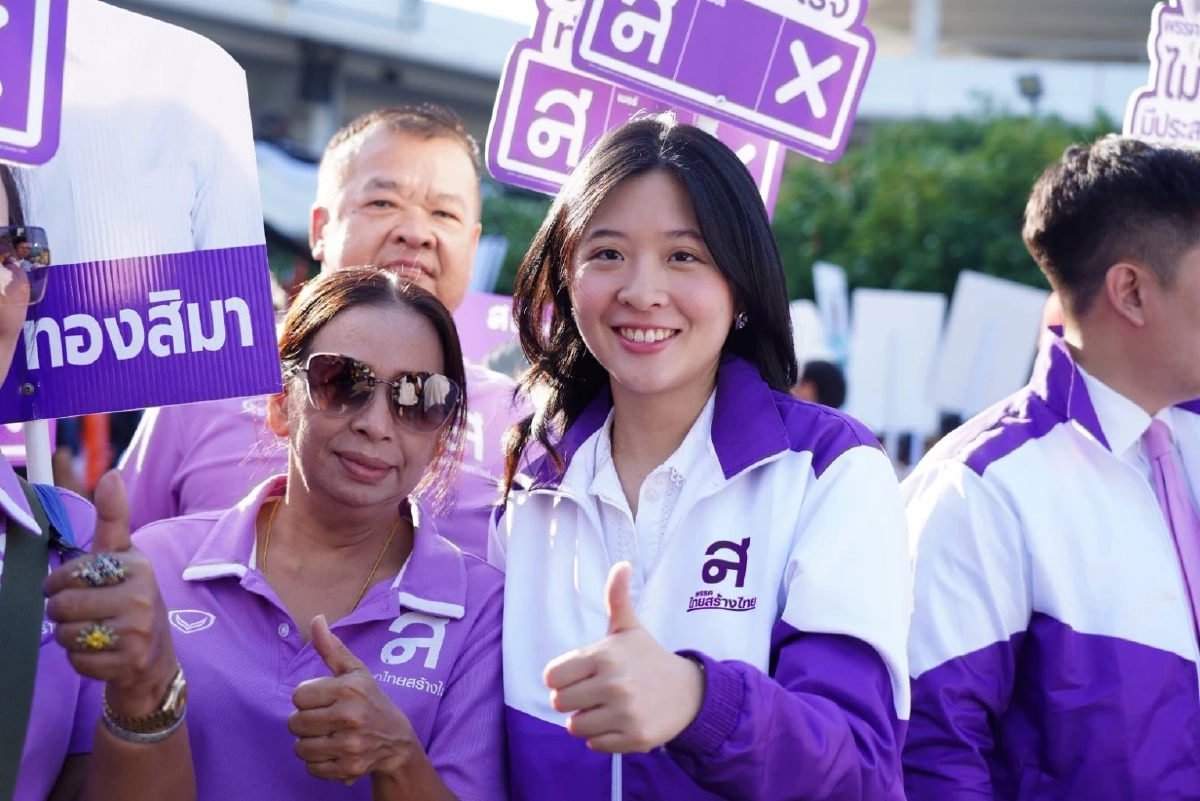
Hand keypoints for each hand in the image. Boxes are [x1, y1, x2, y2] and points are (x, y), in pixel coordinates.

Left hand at [44, 471, 177, 716]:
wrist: (154, 657)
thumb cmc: (130, 598)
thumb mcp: (125, 557)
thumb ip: (113, 518)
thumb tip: (112, 475)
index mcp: (138, 567)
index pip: (72, 573)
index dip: (60, 582)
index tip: (71, 585)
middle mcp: (143, 597)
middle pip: (64, 605)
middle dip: (62, 612)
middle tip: (82, 612)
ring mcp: (138, 631)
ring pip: (67, 635)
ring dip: (70, 637)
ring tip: (93, 632)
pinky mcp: (129, 662)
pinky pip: (78, 661)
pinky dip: (81, 660)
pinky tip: (101, 653)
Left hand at [289, 615, 420, 784]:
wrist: (397, 740)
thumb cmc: (371, 700)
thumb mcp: (355, 672)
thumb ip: (332, 648)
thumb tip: (316, 619)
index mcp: (349, 689)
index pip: (298, 696)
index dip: (306, 698)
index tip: (322, 700)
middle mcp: (350, 716)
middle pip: (295, 723)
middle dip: (304, 722)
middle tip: (323, 720)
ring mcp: (350, 745)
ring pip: (300, 748)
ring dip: (308, 744)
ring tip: (326, 736)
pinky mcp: (349, 768)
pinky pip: (311, 768)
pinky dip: (318, 763)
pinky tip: (333, 752)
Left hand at [544, 562, 704, 752]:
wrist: (689, 692)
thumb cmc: (648, 658)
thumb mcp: (629, 628)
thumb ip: (617, 597)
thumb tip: (622, 564)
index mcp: (604, 655)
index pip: (552, 677)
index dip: (562, 678)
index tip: (581, 675)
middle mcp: (614, 684)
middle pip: (559, 703)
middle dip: (573, 700)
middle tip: (595, 693)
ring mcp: (625, 713)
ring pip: (575, 727)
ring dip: (587, 720)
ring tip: (608, 708)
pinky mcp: (634, 738)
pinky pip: (594, 745)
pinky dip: (603, 738)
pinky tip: (620, 722)